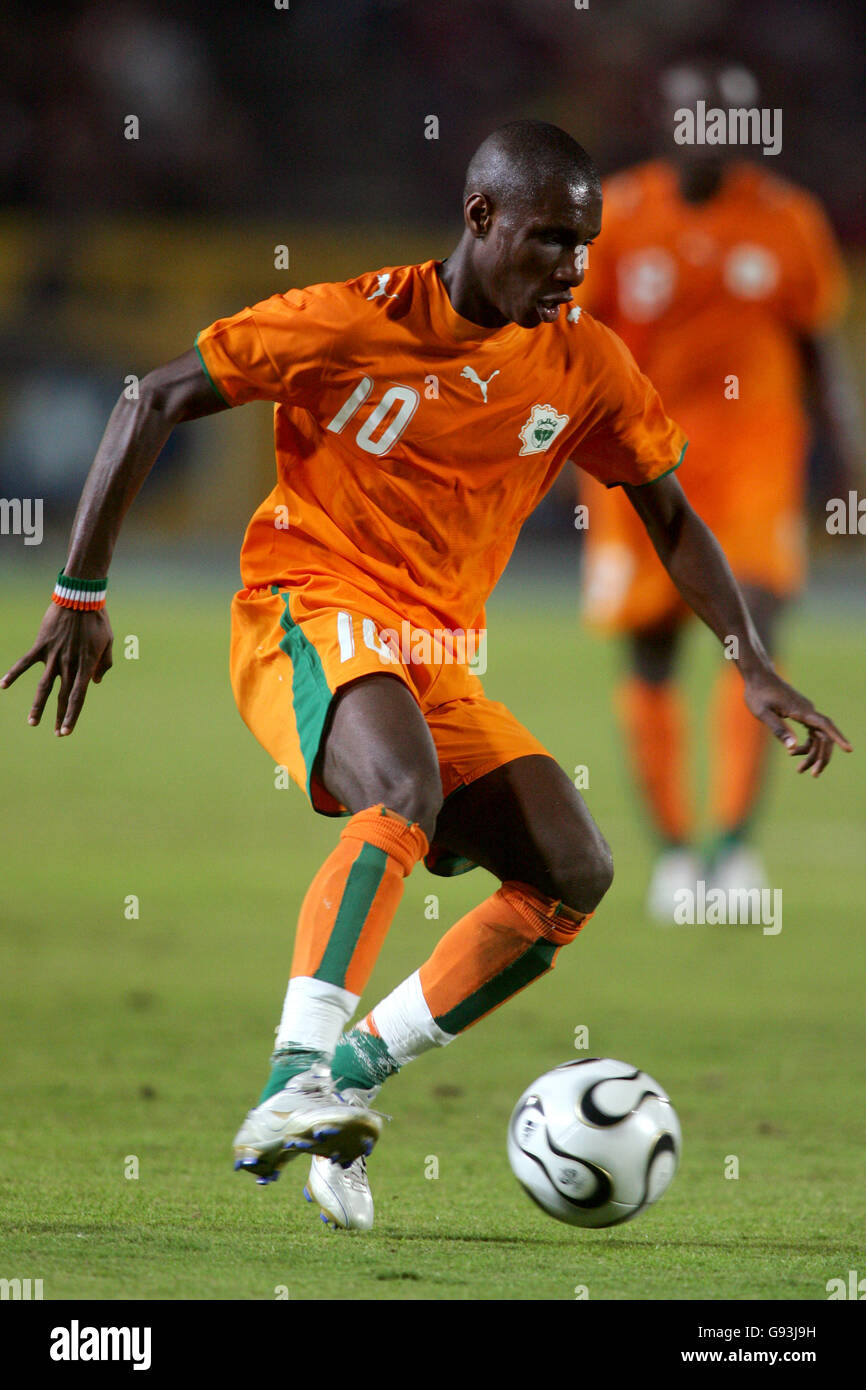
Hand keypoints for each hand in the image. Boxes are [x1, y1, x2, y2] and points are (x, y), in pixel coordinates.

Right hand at [1, 604, 112, 734]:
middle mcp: (69, 665)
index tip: (67, 731)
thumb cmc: (98, 620)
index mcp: (86, 666)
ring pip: (43, 687)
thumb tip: (96, 683)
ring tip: (32, 723)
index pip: (78, 697)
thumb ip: (104, 665)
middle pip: (63, 697)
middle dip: (60, 717)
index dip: (73, 715)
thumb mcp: (108, 643)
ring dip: (38, 706)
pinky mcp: (41, 646)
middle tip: (58, 734)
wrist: (80, 599)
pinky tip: (2, 685)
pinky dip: (13, 674)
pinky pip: (24, 663)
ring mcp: (53, 656)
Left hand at [742, 666, 851, 775]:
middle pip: (824, 736)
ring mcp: (806, 712)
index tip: (849, 749)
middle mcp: (808, 711)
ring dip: (812, 754)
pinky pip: (811, 732)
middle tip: (814, 774)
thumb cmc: (758, 693)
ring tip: (800, 770)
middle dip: (821, 756)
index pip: (825, 725)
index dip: (838, 738)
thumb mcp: (763, 713)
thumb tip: (792, 748)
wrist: (758, 676)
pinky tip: (793, 753)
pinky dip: (806, 744)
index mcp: (801, 711)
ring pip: (818, 736)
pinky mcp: (801, 713)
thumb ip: (778, 730)